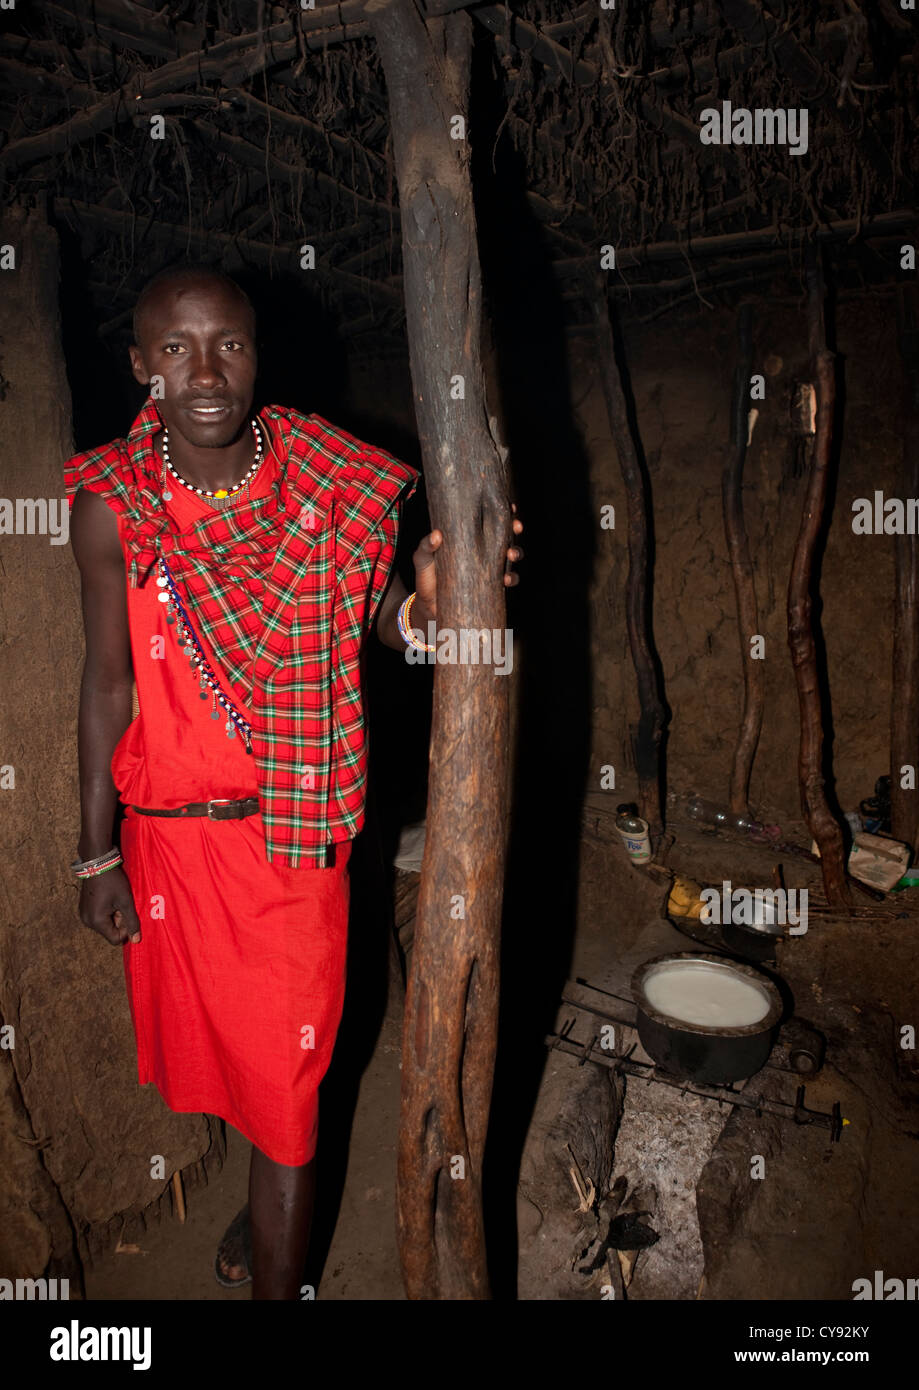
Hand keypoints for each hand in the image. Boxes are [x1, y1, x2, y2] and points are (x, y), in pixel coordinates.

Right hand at [78, 866, 141, 944]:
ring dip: (113, 916)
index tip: (127, 912)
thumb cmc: (113, 882)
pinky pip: (98, 917)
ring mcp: (84, 915)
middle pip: (109, 932)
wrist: (97, 863)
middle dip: (119, 921)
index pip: (115, 939)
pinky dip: (106, 911)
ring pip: (105, 925)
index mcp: (96, 921)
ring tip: (115, 900)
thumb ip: (132, 922)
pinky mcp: (84, 909)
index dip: (125, 929)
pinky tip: (109, 898)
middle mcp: (87, 921)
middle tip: (121, 904)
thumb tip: (136, 941)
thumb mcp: (126, 901)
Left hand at [412, 503, 523, 620]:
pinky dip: (511, 578)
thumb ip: (425, 546)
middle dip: (515, 530)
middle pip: (505, 535)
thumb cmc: (426, 578)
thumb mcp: (422, 559)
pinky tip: (506, 580)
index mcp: (468, 539)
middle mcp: (482, 551)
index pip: (487, 522)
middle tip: (516, 527)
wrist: (430, 607)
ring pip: (510, 557)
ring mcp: (488, 568)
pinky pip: (508, 581)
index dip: (502, 514)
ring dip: (516, 553)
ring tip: (510, 555)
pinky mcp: (491, 586)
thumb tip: (437, 535)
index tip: (510, 508)